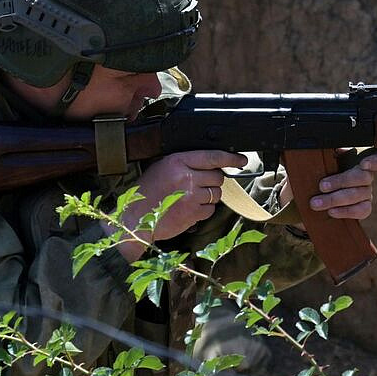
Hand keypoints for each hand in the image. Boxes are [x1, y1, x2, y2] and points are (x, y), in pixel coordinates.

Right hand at [120, 150, 246, 247]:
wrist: (134, 219)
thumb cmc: (146, 194)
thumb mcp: (161, 168)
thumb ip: (184, 164)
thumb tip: (210, 166)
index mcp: (177, 161)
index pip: (212, 156)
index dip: (230, 158)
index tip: (241, 160)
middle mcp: (186, 176)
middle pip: (217, 177)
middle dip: (212, 182)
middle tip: (197, 187)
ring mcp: (191, 195)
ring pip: (216, 194)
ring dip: (208, 197)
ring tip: (189, 199)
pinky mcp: (193, 213)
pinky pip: (210, 210)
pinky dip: (202, 211)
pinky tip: (187, 210)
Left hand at [281, 152, 376, 219]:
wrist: (305, 200)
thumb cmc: (309, 178)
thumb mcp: (306, 165)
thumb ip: (304, 156)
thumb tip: (290, 149)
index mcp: (355, 159)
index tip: (364, 164)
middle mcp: (364, 175)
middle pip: (363, 177)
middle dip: (340, 181)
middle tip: (321, 186)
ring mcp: (365, 193)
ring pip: (360, 194)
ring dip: (336, 199)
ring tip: (317, 203)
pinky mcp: (362, 208)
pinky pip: (362, 210)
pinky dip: (346, 211)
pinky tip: (332, 212)